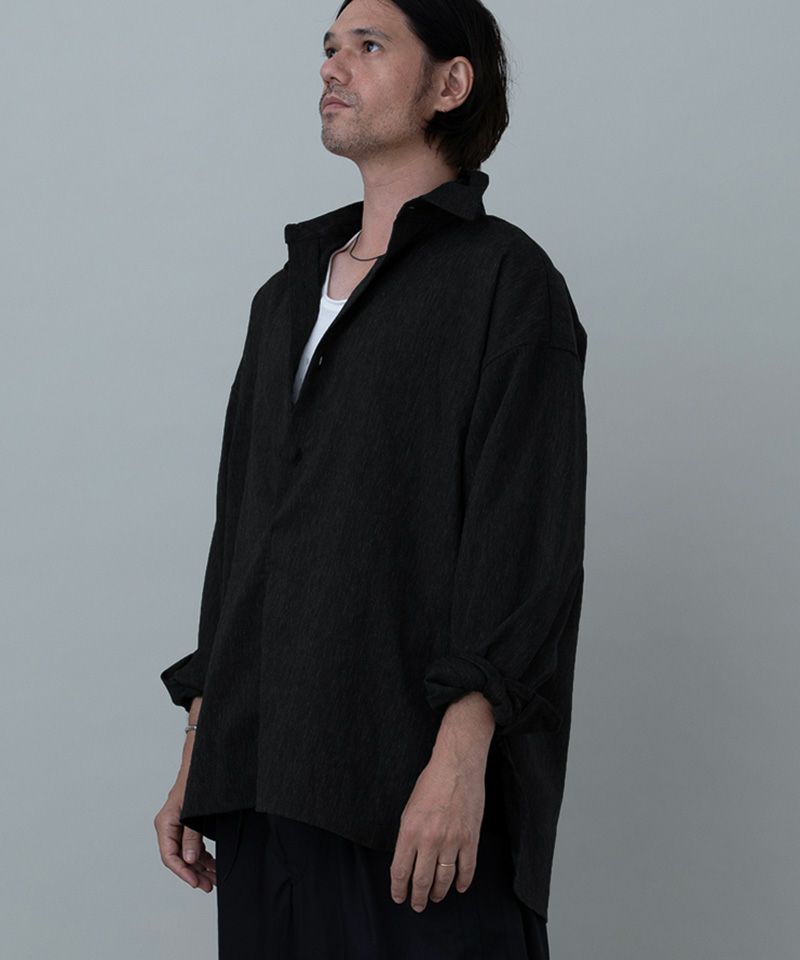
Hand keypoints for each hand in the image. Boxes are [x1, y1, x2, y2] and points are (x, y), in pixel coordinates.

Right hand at [154, 781, 216, 891]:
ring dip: (200, 867)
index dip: (183, 872)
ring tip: (214, 879)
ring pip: (187, 854)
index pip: (169, 856)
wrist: (201, 762)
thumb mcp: (193, 810)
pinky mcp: (188, 824)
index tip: (196, 882)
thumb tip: (189, 860)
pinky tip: (212, 864)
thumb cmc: (195, 781)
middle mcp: (169, 827)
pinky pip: (193, 846)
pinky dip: (203, 856)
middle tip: (209, 885)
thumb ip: (191, 836)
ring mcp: (178, 826)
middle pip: (179, 858)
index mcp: (165, 823)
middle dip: (194, 873)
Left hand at [389, 752, 485, 911]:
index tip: (399, 897)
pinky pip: (467, 869)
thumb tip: (408, 861)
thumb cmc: (431, 783)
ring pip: (444, 879)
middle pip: (422, 880)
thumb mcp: (409, 809)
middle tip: (417, 905)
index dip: (398, 889)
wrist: (457, 767)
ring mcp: (452, 841)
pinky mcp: (470, 839)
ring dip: (438, 893)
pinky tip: (458, 887)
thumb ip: (408, 836)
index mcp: (409, 831)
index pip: (400, 871)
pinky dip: (463, 882)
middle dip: (418, 897)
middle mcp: (430, 839)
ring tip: (435, 897)